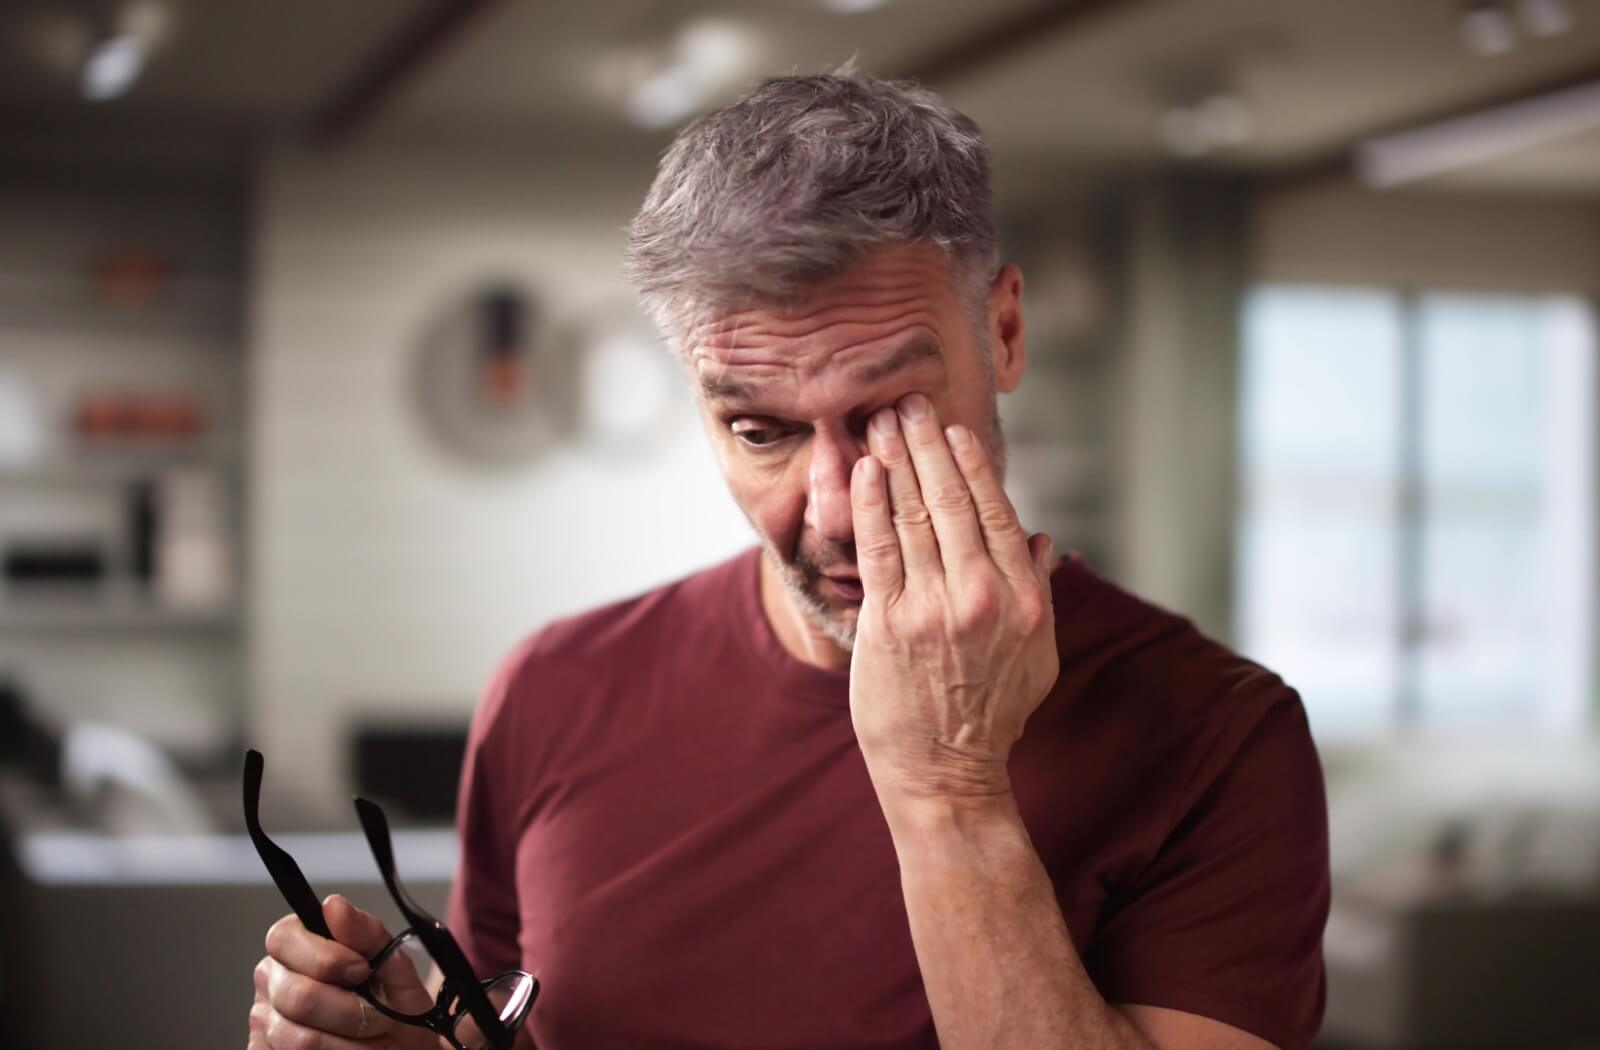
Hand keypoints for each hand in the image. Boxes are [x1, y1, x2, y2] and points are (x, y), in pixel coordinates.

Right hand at [249, 894, 438, 1048]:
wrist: (405, 1049)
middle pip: (297, 996)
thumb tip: (333, 905)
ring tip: (370, 1038)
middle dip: (351, 1010)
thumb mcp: (395, 968)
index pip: (283, 937)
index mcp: (295, 947)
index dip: (326, 957)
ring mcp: (265, 1024)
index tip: (362, 971)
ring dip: (350, 1043)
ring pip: (300, 1038)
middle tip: (378, 1016)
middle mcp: (271, 982)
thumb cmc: (396, 1007)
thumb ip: (368, 934)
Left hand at [848, 393, 1058, 808]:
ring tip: (880, 422)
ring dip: (894, 459)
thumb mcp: (1036, 654)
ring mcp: (934, 608)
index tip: (954, 430)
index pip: (998, 512)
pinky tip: (864, 469)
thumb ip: (1040, 592)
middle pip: (952, 501)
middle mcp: (983, 595)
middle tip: (907, 402)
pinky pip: (879, 547)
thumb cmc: (991, 714)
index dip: (972, 464)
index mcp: (1025, 598)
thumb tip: (1045, 540)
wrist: (945, 773)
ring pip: (913, 515)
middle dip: (927, 444)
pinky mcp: (888, 623)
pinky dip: (871, 502)